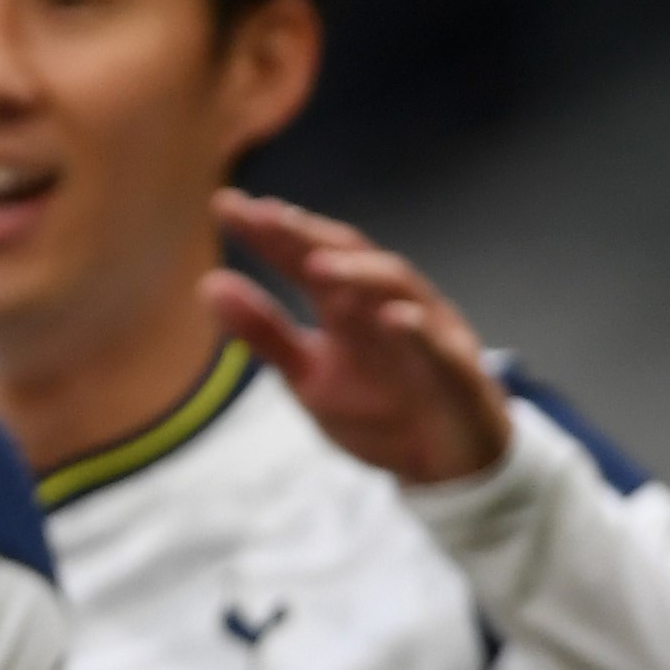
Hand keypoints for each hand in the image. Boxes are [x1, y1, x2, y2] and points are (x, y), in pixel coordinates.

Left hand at [207, 192, 512, 486]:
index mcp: (349, 307)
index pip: (306, 259)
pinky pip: (443, 351)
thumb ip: (264, 333)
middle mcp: (389, 306)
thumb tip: (209, 284)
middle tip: (267, 216)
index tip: (226, 205)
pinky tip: (395, 318)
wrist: (447, 464)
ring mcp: (429, 336)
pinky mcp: (460, 377)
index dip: (270, 233)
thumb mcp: (308, 375)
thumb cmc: (379, 408)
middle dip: (311, 236)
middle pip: (352, 259)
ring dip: (361, 274)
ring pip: (401, 290)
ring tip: (316, 265)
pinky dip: (420, 333)